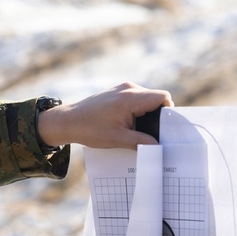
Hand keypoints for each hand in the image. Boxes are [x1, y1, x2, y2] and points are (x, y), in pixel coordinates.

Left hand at [37, 82, 172, 149]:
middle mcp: (129, 88)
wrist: (68, 121)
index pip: (163, 97)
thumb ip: (142, 142)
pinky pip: (136, 99)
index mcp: (131, 98)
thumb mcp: (118, 139)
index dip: (168, 112)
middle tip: (152, 134)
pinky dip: (137, 111)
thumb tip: (159, 147)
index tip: (164, 129)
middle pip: (156, 98)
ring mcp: (122, 88)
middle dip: (157, 116)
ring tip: (137, 131)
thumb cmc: (90, 129)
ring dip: (146, 115)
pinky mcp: (117, 92)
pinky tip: (128, 125)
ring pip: (146, 99)